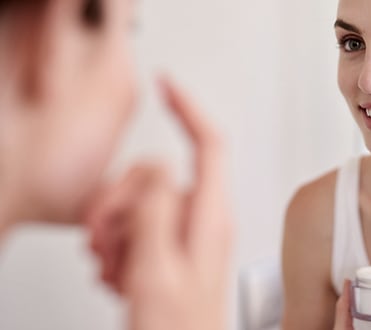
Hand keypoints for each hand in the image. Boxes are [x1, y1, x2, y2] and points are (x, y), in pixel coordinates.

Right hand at [86, 78, 231, 329]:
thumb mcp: (158, 272)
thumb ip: (157, 212)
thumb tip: (160, 168)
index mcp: (210, 217)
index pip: (210, 143)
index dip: (188, 109)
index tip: (167, 84)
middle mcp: (205, 220)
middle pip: (158, 175)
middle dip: (120, 200)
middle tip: (103, 239)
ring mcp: (188, 235)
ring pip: (143, 203)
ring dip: (116, 232)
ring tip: (116, 270)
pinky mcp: (173, 249)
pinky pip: (140, 227)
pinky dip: (121, 247)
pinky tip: (120, 275)